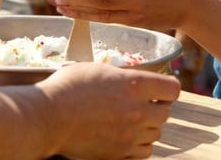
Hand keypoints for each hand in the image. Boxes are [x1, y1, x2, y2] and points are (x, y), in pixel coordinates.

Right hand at [39, 63, 179, 158]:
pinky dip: (139, 145)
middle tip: (144, 103)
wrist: (48, 117)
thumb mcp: (97, 69)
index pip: (172, 89)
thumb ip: (121, 76)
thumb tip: (133, 79)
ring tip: (132, 119)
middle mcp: (137, 111)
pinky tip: (127, 136)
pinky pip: (144, 152)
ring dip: (148, 126)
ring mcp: (129, 135)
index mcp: (133, 85)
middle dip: (157, 106)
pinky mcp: (119, 154)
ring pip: (156, 133)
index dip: (167, 87)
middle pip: (165, 113)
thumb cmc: (68, 87)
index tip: (160, 88)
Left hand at [43, 0, 191, 30]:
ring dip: (76, 8)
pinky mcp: (131, 23)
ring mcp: (133, 14)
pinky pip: (105, 20)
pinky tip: (71, 11)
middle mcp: (136, 0)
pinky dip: (86, 16)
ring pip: (100, 13)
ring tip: (55, 2)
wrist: (189, 7)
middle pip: (100, 1)